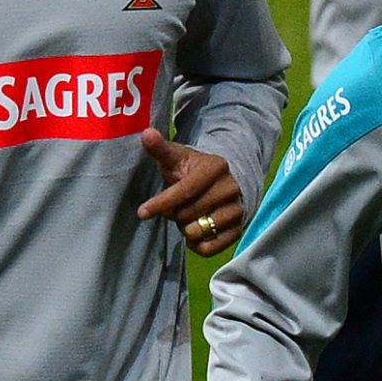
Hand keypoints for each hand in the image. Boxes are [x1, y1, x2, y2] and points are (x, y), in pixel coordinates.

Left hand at [134, 128, 243, 255]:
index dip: (161, 203)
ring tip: (187, 216)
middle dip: (173, 214)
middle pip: (187, 213)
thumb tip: (146, 133)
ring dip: (185, 228)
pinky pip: (209, 248)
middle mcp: (231, 189)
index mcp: (216, 167)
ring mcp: (237, 210)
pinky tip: (194, 232)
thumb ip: (160, 148)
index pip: (185, 191)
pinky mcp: (238, 230)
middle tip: (174, 207)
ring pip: (197, 231)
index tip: (142, 212)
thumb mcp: (177, 157)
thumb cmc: (192, 170)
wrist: (224, 182)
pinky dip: (196, 244)